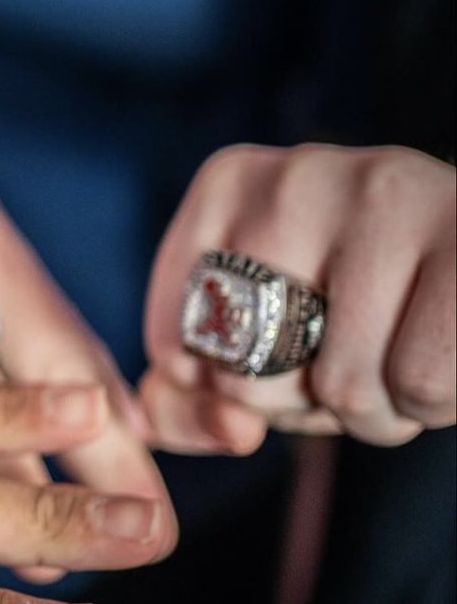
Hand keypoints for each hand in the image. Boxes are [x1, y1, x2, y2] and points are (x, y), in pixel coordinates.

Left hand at [143, 143, 455, 450]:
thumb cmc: (360, 296)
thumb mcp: (256, 328)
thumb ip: (188, 393)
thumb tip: (231, 429)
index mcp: (227, 185)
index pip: (174, 348)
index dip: (230, 391)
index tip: (281, 350)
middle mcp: (295, 174)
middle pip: (246, 375)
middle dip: (305, 404)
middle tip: (351, 356)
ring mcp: (384, 195)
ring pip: (342, 387)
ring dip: (379, 410)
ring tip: (402, 353)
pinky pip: (421, 380)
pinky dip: (433, 401)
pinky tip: (445, 349)